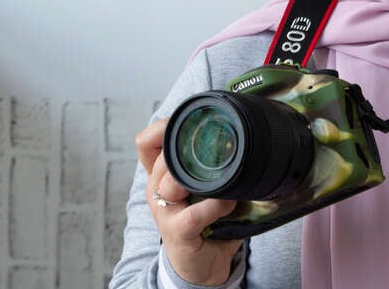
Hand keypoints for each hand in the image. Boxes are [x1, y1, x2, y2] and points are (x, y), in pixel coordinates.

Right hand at [136, 118, 242, 285]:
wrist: (200, 264)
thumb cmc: (203, 219)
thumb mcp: (201, 186)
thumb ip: (208, 163)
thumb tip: (242, 133)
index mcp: (160, 174)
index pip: (146, 141)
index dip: (163, 126)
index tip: (191, 124)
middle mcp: (157, 189)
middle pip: (162, 156)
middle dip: (190, 151)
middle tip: (217, 155)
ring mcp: (164, 211)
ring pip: (171, 180)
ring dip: (201, 178)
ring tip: (224, 182)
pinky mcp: (177, 231)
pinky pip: (194, 213)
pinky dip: (216, 205)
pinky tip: (228, 204)